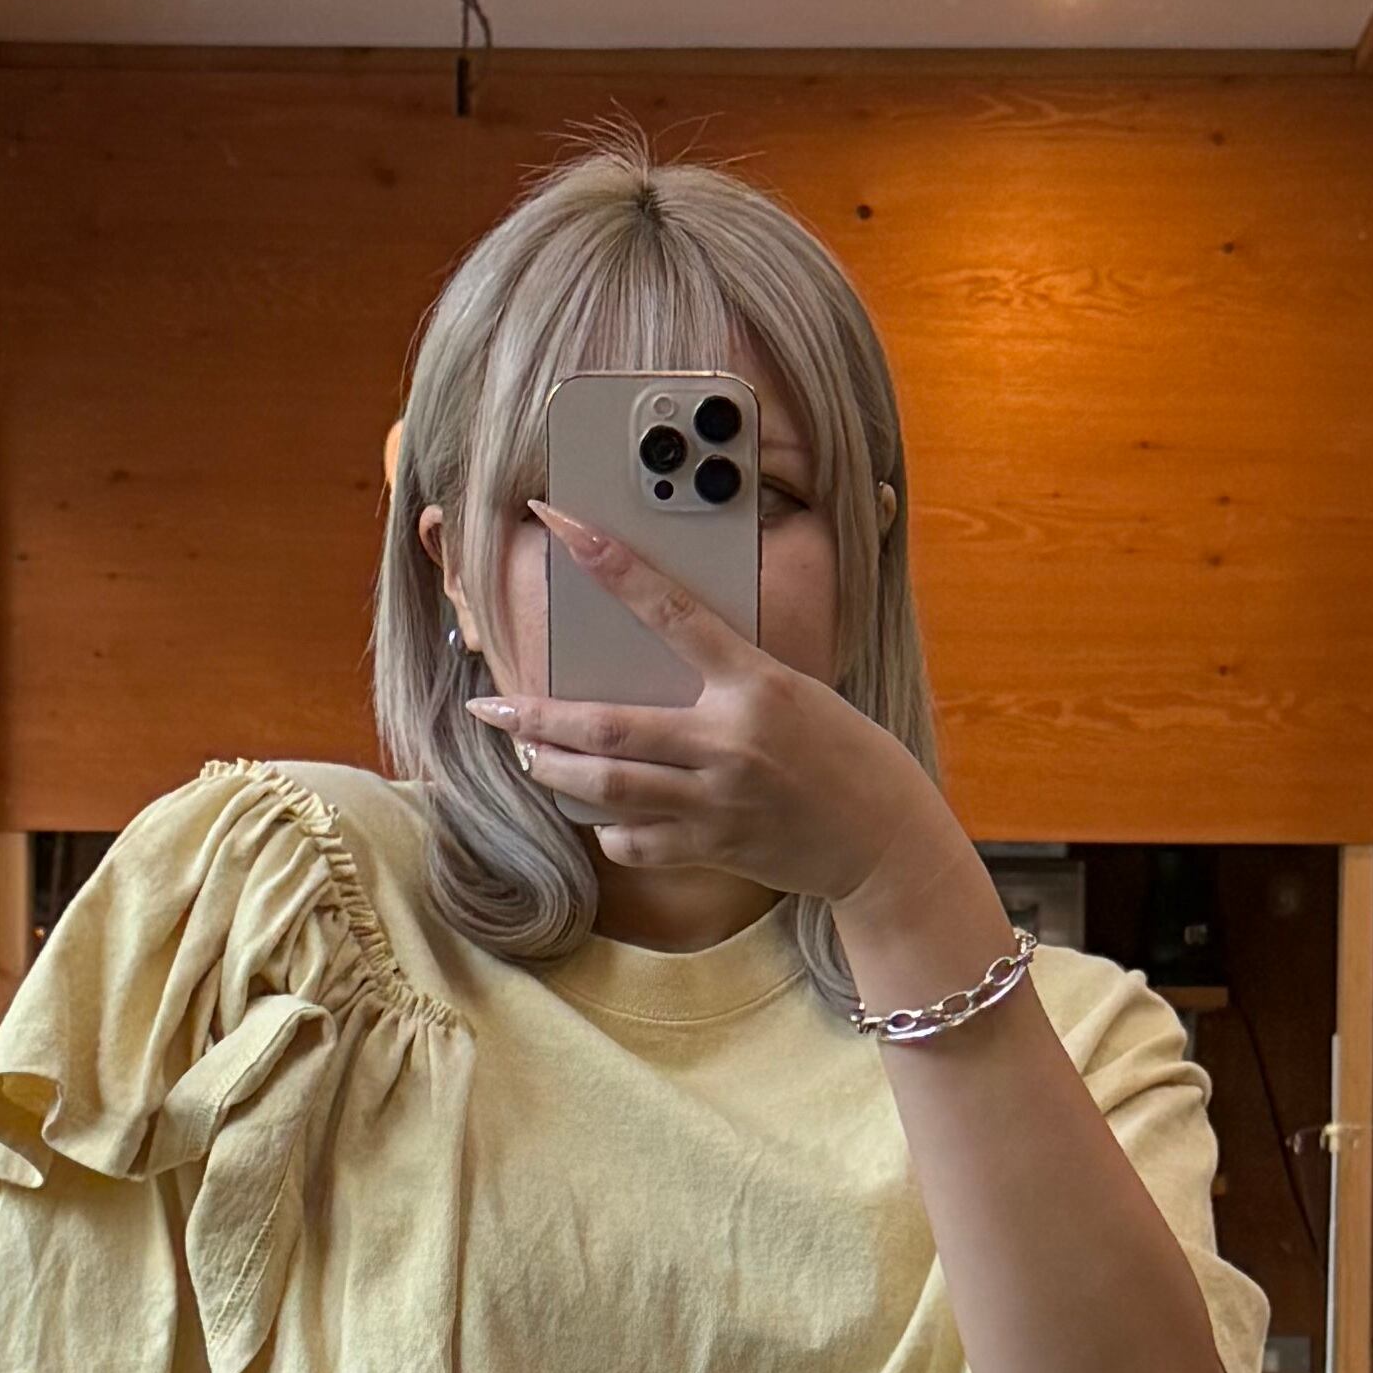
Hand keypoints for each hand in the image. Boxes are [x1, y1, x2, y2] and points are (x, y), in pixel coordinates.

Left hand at [472, 506, 979, 938]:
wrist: (883, 838)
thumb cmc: (843, 754)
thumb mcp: (793, 693)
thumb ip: (728, 680)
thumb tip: (657, 668)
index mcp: (755, 683)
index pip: (669, 609)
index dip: (610, 563)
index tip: (561, 527)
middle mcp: (728, 740)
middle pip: (606, 725)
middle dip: (536, 715)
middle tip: (490, 705)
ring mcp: (716, 799)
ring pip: (605, 785)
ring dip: (553, 769)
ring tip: (525, 754)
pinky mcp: (712, 846)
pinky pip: (634, 841)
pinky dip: (608, 829)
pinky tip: (601, 817)